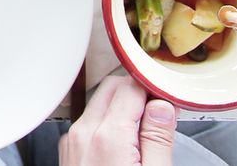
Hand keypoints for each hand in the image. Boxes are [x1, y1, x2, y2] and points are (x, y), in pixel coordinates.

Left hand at [59, 76, 178, 165]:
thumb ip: (158, 139)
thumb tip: (162, 106)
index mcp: (108, 137)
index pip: (130, 87)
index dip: (152, 87)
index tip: (167, 97)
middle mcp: (84, 133)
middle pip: (112, 89)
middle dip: (137, 93)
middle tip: (160, 110)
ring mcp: (72, 140)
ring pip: (99, 103)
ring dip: (121, 107)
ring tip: (144, 128)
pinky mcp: (69, 149)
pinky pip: (89, 122)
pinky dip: (106, 123)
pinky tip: (123, 141)